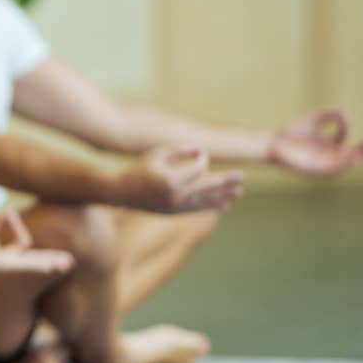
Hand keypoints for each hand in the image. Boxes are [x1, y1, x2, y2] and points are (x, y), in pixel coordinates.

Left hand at [0, 210, 73, 279]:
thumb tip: (10, 210)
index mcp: (10, 257)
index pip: (24, 242)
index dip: (16, 225)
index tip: (7, 213)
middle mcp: (14, 263)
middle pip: (38, 261)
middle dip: (53, 259)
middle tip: (69, 262)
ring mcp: (12, 266)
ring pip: (37, 265)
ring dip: (51, 263)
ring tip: (66, 265)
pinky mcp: (7, 267)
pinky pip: (27, 266)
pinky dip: (39, 265)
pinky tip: (50, 267)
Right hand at [116, 146, 242, 213]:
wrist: (122, 192)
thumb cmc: (139, 168)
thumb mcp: (158, 153)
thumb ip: (181, 149)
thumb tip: (203, 150)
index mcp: (171, 179)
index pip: (198, 168)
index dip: (203, 159)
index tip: (200, 153)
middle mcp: (176, 195)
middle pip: (208, 187)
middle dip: (226, 181)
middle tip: (241, 177)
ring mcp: (176, 206)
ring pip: (206, 200)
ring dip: (224, 195)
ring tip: (239, 192)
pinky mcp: (175, 213)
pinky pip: (198, 209)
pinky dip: (212, 206)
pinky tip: (224, 205)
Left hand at [269, 108, 362, 176]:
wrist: (271, 142)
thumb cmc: (291, 132)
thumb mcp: (315, 118)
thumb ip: (331, 114)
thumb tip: (346, 113)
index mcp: (329, 149)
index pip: (350, 148)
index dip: (357, 140)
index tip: (355, 125)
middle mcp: (327, 159)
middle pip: (351, 159)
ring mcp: (321, 166)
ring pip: (344, 166)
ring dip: (356, 159)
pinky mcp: (313, 171)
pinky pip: (331, 170)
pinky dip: (343, 164)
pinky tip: (351, 157)